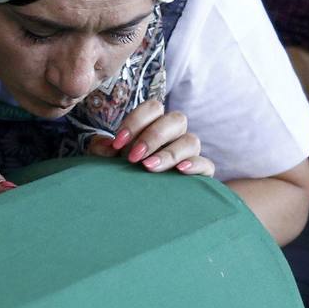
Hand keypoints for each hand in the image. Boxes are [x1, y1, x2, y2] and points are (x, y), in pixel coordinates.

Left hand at [87, 99, 214, 176]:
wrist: (134, 199)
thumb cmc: (121, 170)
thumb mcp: (105, 159)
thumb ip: (102, 149)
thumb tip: (108, 147)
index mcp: (154, 123)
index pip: (153, 108)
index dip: (135, 122)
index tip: (117, 143)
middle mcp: (175, 134)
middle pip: (176, 120)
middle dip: (153, 136)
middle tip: (133, 157)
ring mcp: (189, 152)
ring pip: (191, 140)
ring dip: (170, 153)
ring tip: (149, 168)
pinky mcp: (200, 173)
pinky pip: (206, 164)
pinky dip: (195, 165)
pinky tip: (180, 171)